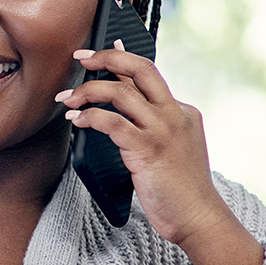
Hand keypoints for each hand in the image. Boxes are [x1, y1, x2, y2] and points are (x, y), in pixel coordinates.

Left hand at [57, 41, 262, 264]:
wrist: (199, 218)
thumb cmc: (179, 190)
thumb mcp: (171, 149)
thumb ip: (152, 127)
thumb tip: (117, 112)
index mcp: (181, 112)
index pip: (148, 75)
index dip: (123, 59)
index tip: (105, 46)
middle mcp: (174, 115)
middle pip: (140, 69)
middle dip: (107, 57)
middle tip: (81, 57)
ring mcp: (163, 130)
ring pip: (121, 92)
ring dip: (87, 91)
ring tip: (66, 100)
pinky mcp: (148, 150)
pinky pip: (113, 122)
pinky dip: (90, 117)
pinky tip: (76, 121)